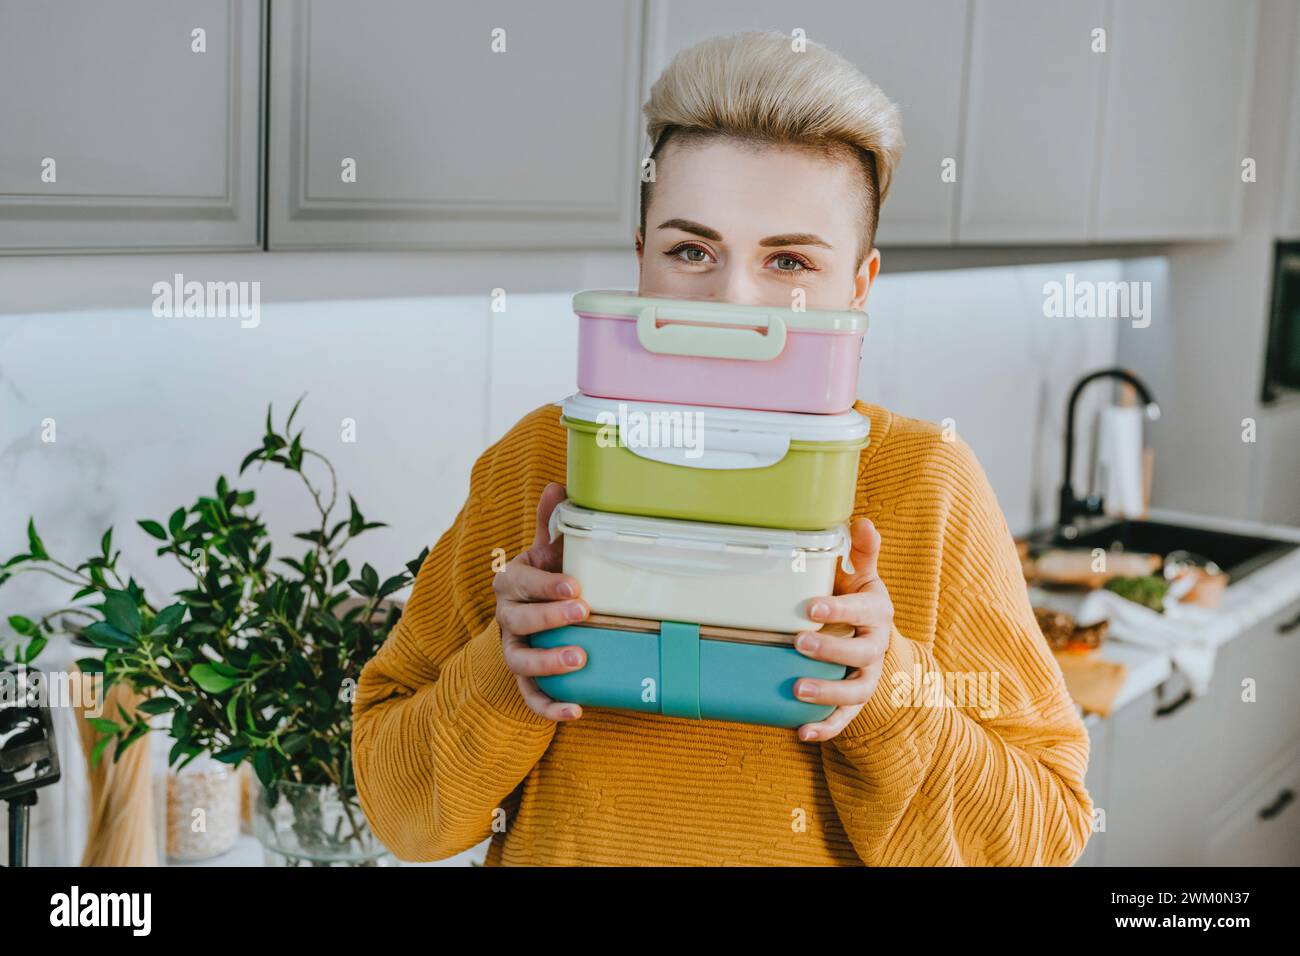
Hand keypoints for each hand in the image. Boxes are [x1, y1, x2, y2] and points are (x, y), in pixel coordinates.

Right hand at [494, 482, 588, 720]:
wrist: (534, 613)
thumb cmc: (546, 577)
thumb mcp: (547, 551)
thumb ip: (550, 524)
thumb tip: (556, 485)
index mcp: (511, 583)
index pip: (522, 583)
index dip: (546, 585)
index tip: (575, 586)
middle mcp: (505, 617)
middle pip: (519, 621)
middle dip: (550, 618)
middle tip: (584, 614)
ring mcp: (513, 650)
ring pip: (519, 662)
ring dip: (547, 663)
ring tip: (579, 659)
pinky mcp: (525, 680)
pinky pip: (531, 698)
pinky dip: (549, 707)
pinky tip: (576, 711)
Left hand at [792, 517, 892, 741]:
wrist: (870, 640)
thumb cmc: (856, 602)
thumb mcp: (861, 577)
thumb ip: (861, 552)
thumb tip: (861, 520)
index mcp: (877, 614)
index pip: (864, 612)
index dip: (840, 610)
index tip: (811, 608)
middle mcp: (876, 648)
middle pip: (861, 654)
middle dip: (831, 650)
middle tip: (798, 643)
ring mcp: (868, 678)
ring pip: (855, 692)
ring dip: (827, 694)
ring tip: (796, 690)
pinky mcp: (855, 702)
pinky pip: (845, 720)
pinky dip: (826, 728)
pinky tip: (801, 732)